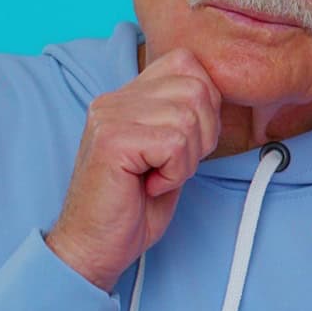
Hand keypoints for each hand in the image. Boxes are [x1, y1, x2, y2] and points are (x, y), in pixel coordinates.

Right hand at [47, 47, 223, 288]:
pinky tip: (150, 186)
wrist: (93, 247)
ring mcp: (110, 116)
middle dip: (203, 135)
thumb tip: (218, 95)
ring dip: (187, 159)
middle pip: (196, 87)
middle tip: (174, 166)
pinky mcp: (112, 140)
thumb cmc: (132, 208)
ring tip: (159, 177)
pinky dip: (174, 172)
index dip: (205, 105)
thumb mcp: (168, 154)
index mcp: (127, 96)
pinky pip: (174, 143)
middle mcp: (114, 98)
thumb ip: (186, 117)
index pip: (187, 62)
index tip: (186, 144)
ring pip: (188, 116)